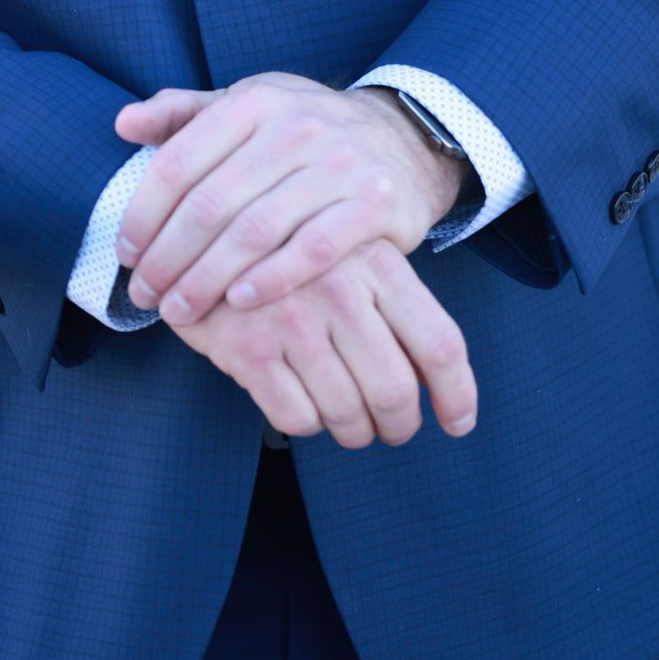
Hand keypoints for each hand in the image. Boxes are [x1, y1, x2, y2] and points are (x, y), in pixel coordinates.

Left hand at [113, 71, 466, 322]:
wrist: (402, 138)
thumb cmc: (304, 130)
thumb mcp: (247, 106)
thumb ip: (184, 113)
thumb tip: (123, 123)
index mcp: (254, 101)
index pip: (181, 160)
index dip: (144, 211)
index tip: (125, 252)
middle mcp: (295, 126)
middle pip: (212, 202)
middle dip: (168, 256)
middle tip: (144, 295)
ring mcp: (338, 164)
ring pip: (256, 231)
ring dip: (207, 278)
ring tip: (179, 311)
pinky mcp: (374, 203)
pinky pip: (313, 249)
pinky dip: (271, 279)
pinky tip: (238, 303)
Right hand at [163, 238, 476, 447]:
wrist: (201, 230)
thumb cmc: (293, 252)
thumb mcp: (352, 256)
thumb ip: (395, 305)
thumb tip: (441, 384)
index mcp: (376, 260)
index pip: (439, 342)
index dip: (457, 394)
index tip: (458, 424)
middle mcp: (338, 287)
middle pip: (395, 391)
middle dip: (398, 425)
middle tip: (391, 427)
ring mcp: (290, 317)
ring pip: (348, 413)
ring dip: (353, 430)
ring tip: (348, 419)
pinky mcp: (247, 347)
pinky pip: (298, 418)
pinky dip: (306, 422)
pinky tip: (300, 398)